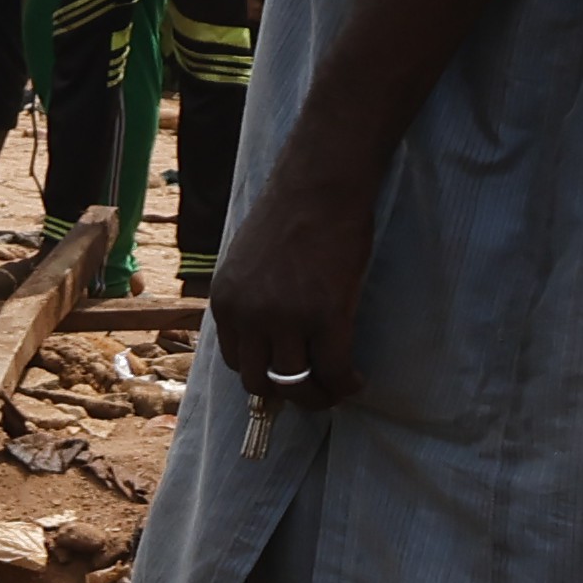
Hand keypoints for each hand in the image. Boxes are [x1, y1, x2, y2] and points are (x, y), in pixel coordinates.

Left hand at [205, 167, 375, 416]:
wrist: (319, 185)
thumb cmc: (291, 215)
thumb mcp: (248, 262)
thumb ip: (251, 298)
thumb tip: (267, 331)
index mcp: (225, 303)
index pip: (236, 361)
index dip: (263, 375)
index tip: (286, 378)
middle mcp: (247, 315)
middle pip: (259, 382)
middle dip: (287, 396)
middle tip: (313, 394)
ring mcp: (284, 317)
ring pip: (296, 383)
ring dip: (319, 395)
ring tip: (338, 390)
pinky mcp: (324, 314)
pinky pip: (333, 368)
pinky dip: (345, 383)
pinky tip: (356, 381)